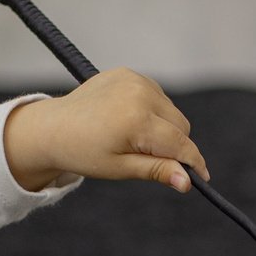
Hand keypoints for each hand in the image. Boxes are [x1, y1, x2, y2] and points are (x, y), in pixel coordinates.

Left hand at [2, 69, 207, 194]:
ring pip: (171, 112)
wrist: (53, 127)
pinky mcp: (129, 73)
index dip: (194, 162)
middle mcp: (140, 93)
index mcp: (136, 120)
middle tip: (147, 159)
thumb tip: (187, 182)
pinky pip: (157, 97)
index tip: (203, 178)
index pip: (180, 143)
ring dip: (163, 128)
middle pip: (181, 126)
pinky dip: (152, 111)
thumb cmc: (84, 153)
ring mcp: (135, 79)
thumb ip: (157, 171)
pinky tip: (127, 120)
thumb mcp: (120, 168)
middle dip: (174, 145)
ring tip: (131, 139)